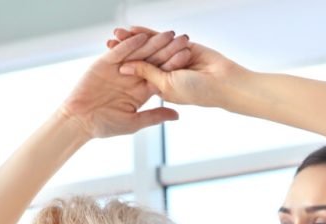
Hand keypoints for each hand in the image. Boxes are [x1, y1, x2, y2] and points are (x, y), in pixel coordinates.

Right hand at [60, 30, 189, 137]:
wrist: (80, 121)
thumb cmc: (104, 126)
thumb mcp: (133, 122)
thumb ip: (154, 116)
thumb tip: (177, 115)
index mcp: (140, 91)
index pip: (160, 75)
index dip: (174, 66)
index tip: (188, 57)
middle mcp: (132, 77)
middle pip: (153, 60)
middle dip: (168, 50)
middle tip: (183, 39)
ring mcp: (118, 68)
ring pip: (138, 53)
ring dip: (152, 43)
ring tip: (167, 35)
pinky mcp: (105, 63)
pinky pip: (119, 51)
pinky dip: (129, 44)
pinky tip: (141, 37)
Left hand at [109, 27, 243, 108]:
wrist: (221, 82)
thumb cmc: (196, 91)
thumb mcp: (165, 85)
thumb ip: (147, 74)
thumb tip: (125, 67)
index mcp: (157, 88)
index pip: (136, 77)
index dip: (121, 71)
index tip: (104, 67)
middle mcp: (162, 74)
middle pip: (139, 61)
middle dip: (122, 53)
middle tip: (106, 44)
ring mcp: (170, 60)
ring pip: (147, 49)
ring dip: (131, 41)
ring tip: (115, 34)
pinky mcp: (179, 46)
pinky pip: (159, 39)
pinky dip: (146, 34)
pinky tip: (132, 29)